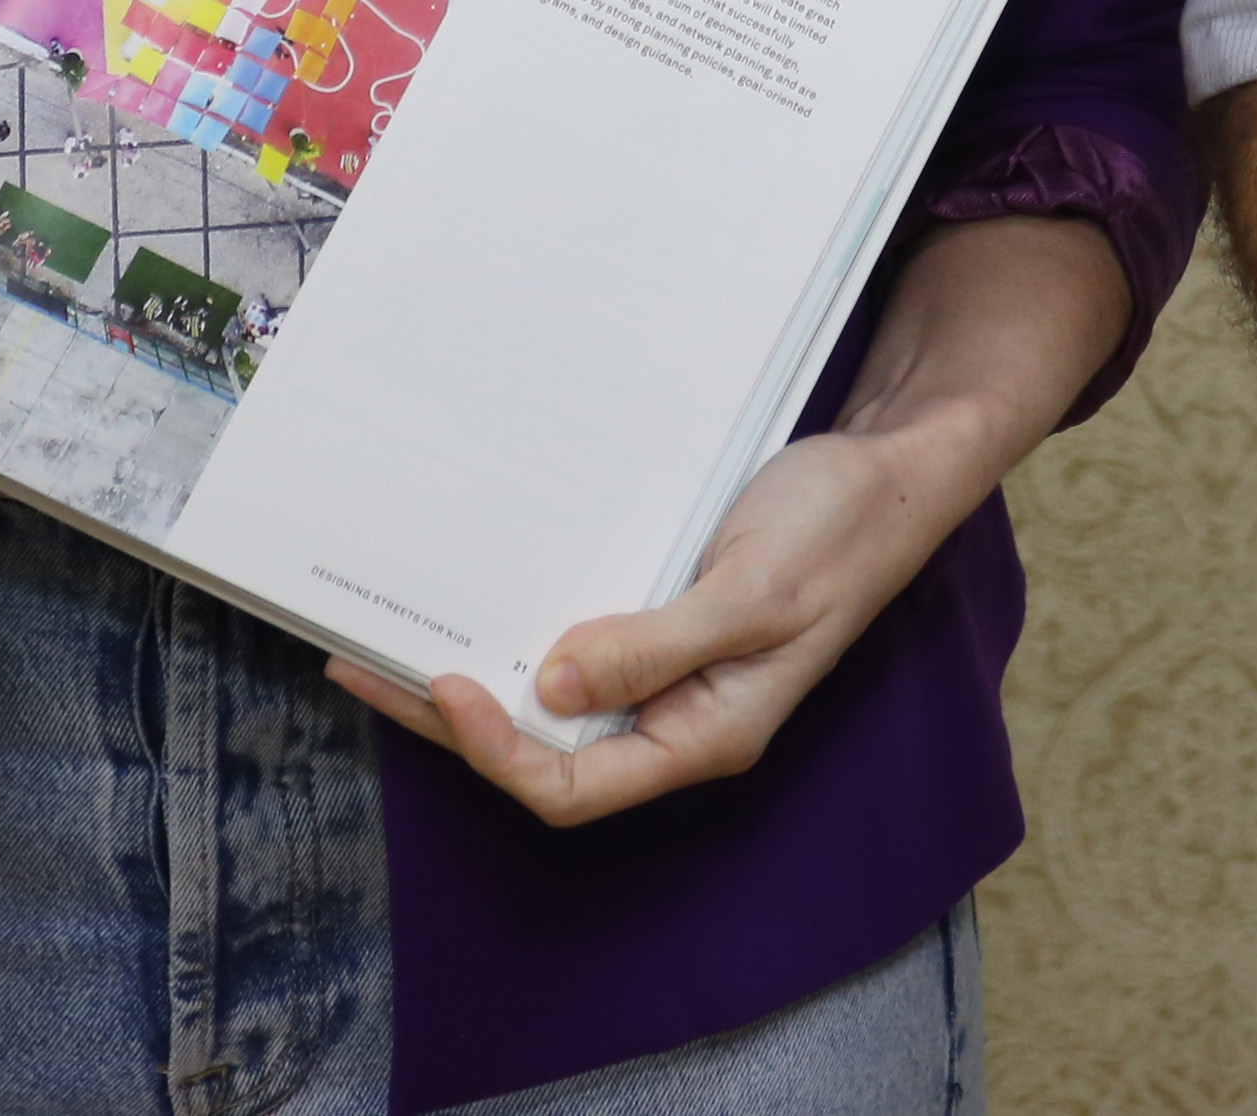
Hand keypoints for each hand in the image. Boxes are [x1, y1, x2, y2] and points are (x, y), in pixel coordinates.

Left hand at [328, 410, 986, 828]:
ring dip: (474, 677)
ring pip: (547, 702)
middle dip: (451, 719)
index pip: (571, 786)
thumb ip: (657, 646)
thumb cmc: (839, 533)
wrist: (890, 471)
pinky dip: (518, 631)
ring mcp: (665, 673)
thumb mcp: (755, 591)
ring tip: (392, 639)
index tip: (442, 683)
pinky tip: (480, 599)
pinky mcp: (659, 622)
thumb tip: (549, 688)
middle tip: (366, 664)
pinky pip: (573, 647)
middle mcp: (675, 717)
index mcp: (704, 734)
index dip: (495, 750)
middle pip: (542, 752)